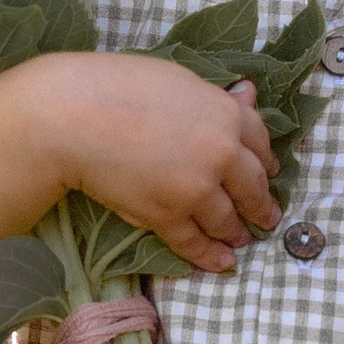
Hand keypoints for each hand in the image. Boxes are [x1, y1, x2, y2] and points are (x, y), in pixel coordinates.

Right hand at [28, 52, 280, 273]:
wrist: (75, 115)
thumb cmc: (120, 85)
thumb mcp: (178, 80)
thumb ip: (216, 97)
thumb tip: (248, 95)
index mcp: (226, 115)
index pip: (261, 143)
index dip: (266, 161)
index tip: (269, 173)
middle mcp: (221, 155)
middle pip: (253, 187)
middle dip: (261, 205)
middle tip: (267, 218)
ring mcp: (197, 190)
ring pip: (228, 220)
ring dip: (237, 233)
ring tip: (241, 240)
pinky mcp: (168, 217)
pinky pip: (195, 242)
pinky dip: (210, 256)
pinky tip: (220, 263)